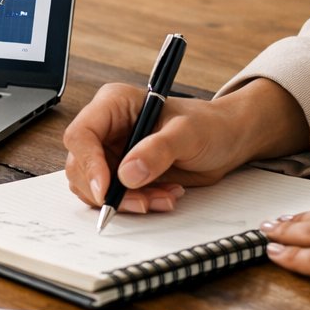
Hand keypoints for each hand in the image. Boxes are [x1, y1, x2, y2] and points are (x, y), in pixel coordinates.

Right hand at [62, 78, 309, 213]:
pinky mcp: (119, 173)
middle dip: (109, 191)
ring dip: (125, 200)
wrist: (227, 141)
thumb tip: (127, 173)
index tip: (106, 190)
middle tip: (143, 202)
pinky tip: (163, 196)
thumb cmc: (210, 125)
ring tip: (162, 197)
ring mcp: (110, 152)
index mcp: (113, 105)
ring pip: (93, 186)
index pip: (82, 135)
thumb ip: (158, 150)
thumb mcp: (188, 133)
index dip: (89, 164)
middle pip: (81, 166)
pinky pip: (112, 196)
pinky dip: (135, 203)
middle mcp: (106, 128)